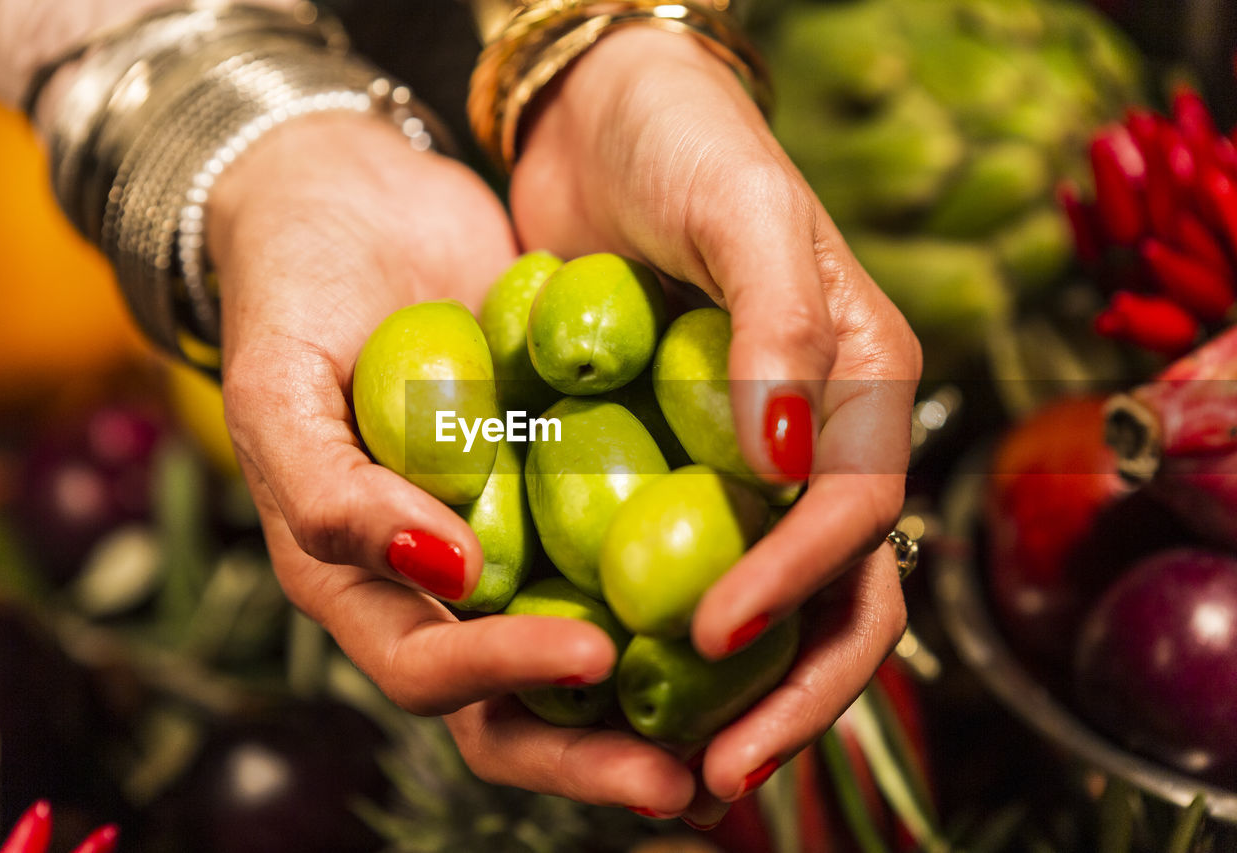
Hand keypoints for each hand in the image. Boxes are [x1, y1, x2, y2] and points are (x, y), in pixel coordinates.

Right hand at [207, 113, 696, 810]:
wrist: (348, 202)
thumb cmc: (291, 291)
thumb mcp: (279, 386)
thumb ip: (328, 491)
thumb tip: (443, 571)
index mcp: (360, 578)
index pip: (433, 669)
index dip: (509, 675)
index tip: (600, 652)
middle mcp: (439, 582)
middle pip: (517, 705)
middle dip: (598, 752)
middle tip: (695, 776)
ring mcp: (506, 537)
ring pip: (582, 648)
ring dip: (656, 704)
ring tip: (746, 728)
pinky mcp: (563, 485)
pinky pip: (622, 551)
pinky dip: (675, 590)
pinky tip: (755, 600)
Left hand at [512, 26, 920, 817]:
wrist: (608, 116)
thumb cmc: (687, 143)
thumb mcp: (744, 210)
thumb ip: (779, 327)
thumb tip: (790, 467)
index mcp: (860, 383)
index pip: (851, 514)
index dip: (791, 586)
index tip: (709, 639)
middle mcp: (817, 437)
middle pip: (833, 595)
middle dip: (788, 693)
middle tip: (720, 779)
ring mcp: (749, 462)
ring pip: (770, 607)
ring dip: (737, 699)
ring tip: (681, 780)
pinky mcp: (679, 466)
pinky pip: (686, 571)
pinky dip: (666, 642)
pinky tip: (619, 697)